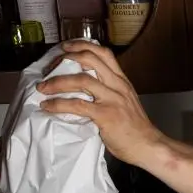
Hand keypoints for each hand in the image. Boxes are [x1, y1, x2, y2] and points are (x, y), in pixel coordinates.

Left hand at [35, 40, 167, 166]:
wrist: (149, 146)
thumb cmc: (135, 129)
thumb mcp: (125, 102)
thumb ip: (108, 92)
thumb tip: (82, 90)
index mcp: (122, 81)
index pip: (103, 53)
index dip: (82, 46)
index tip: (66, 48)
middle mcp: (118, 85)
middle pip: (90, 59)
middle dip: (65, 59)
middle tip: (50, 67)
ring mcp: (112, 99)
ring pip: (81, 80)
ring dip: (57, 82)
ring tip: (43, 88)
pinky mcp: (106, 115)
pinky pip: (77, 105)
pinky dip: (58, 104)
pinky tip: (48, 107)